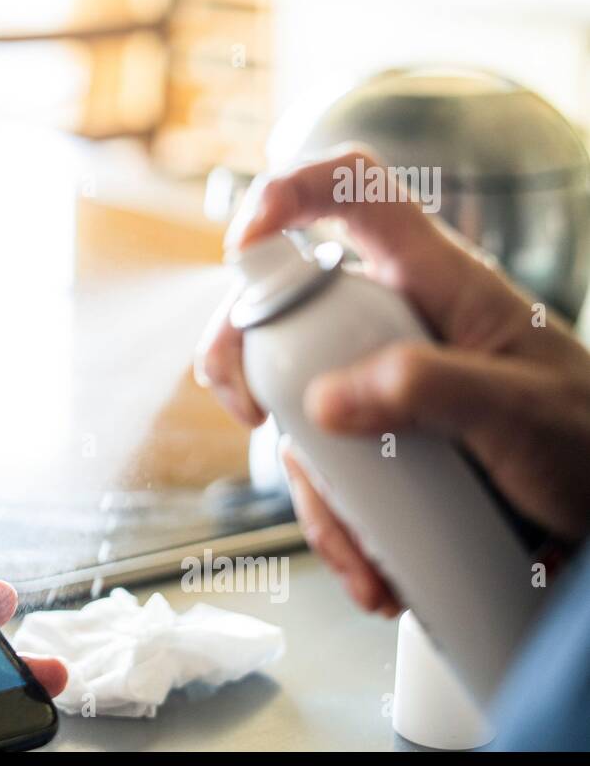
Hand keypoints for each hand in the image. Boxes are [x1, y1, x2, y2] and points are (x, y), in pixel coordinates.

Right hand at [195, 147, 589, 614]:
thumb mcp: (522, 411)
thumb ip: (431, 389)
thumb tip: (322, 401)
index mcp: (437, 279)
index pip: (354, 191)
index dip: (290, 192)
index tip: (243, 243)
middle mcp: (396, 319)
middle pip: (288, 301)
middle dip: (246, 354)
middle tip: (249, 410)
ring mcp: (382, 379)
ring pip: (298, 400)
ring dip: (307, 480)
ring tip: (353, 550)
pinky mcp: (382, 437)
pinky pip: (329, 466)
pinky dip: (337, 523)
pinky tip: (373, 574)